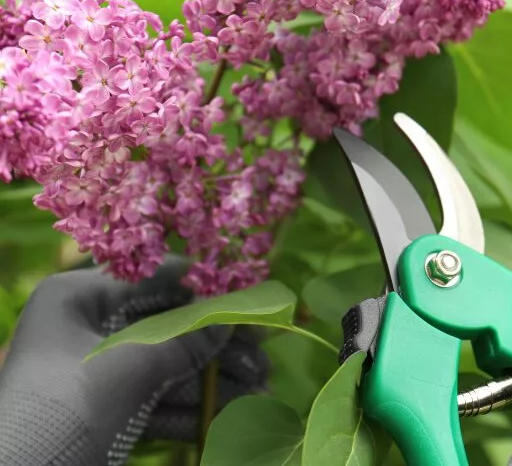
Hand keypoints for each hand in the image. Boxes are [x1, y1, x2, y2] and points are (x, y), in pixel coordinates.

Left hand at [0, 259, 268, 465]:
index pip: (154, 278)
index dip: (206, 289)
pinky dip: (194, 407)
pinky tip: (231, 414)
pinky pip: (158, 398)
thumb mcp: (132, 368)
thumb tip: (230, 320)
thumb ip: (187, 341)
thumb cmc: (66, 408)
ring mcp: (97, 371)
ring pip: (168, 366)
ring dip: (215, 380)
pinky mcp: (106, 410)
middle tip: (264, 354)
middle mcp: (87, 327)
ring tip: (261, 390)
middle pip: (168, 325)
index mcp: (79, 298)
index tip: (251, 298)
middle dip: (218, 345)